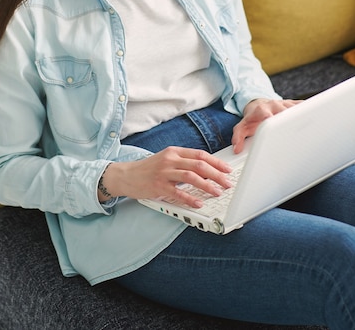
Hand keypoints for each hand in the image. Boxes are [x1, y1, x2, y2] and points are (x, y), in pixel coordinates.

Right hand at [101, 146, 232, 208]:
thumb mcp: (166, 159)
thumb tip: (206, 169)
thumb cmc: (148, 169)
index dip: (216, 162)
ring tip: (217, 193)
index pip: (200, 154)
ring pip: (191, 177)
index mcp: (174, 151)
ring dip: (207, 185)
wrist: (126, 175)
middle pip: (199, 165)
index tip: (227, 170)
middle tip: (227, 183)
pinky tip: (198, 203)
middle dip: (216, 175)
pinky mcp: (158, 186)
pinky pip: (177, 193)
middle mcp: (170, 159)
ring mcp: (164, 172)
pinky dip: (190, 198)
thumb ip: (183, 162)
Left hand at [232, 98, 301, 153]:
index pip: (266, 114)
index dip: (271, 120)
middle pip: (284, 112)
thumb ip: (238, 137)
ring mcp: (284, 103)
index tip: (275, 127)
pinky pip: (302, 105)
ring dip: (300, 117)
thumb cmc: (251, 119)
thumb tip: (237, 149)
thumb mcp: (242, 127)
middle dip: (289, 121)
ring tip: (305, 128)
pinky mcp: (292, 103)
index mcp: (262, 111)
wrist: (257, 105)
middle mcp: (273, 105)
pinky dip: (307, 111)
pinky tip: (312, 118)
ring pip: (295, 109)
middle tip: (294, 133)